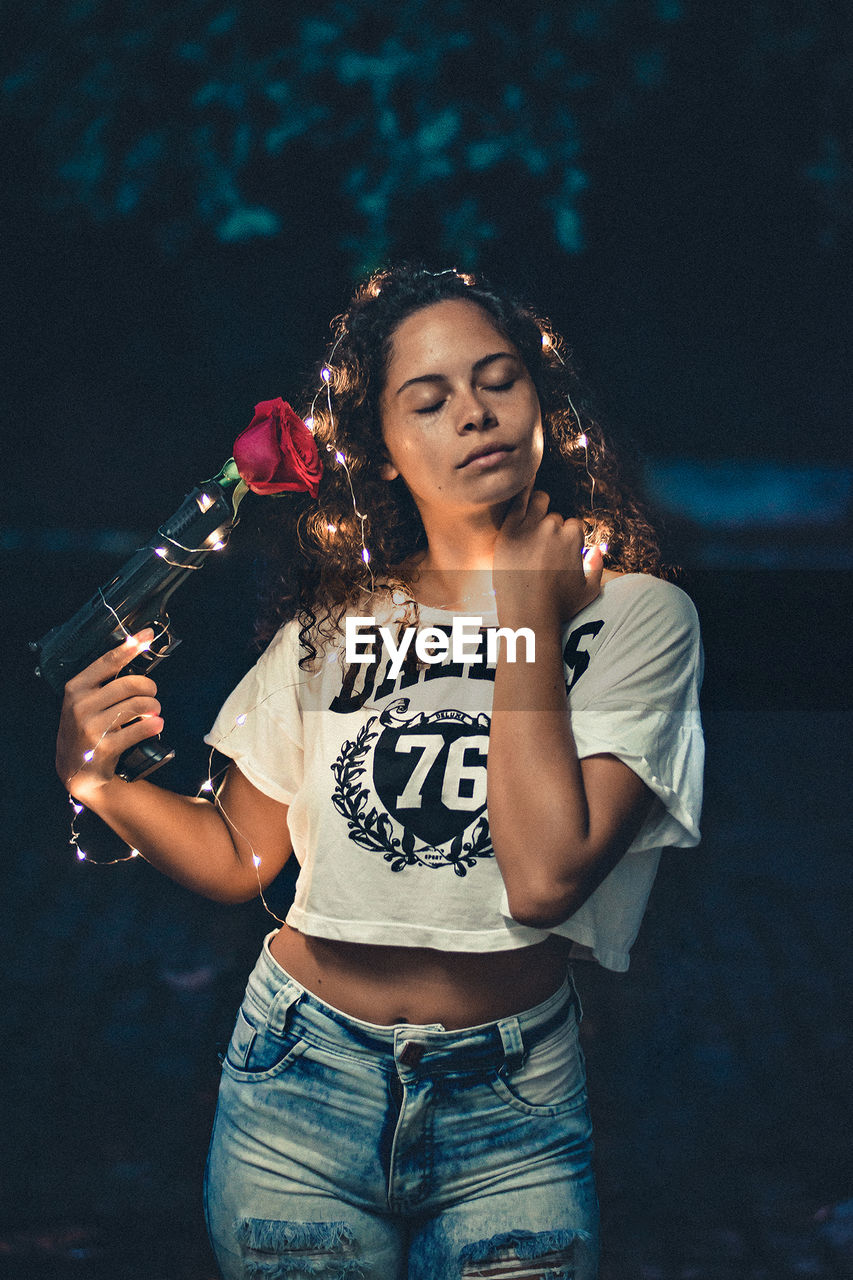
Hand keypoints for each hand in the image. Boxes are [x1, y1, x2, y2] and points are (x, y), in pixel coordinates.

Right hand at [56, 629, 162, 802]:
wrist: (76, 769)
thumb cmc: (86, 728)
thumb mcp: (85, 702)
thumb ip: (105, 682)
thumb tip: (136, 652)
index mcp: (76, 688)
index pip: (108, 662)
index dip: (130, 647)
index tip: (147, 635)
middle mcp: (80, 705)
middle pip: (130, 684)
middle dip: (149, 687)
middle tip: (152, 694)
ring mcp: (90, 727)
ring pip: (137, 705)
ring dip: (154, 707)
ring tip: (154, 712)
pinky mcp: (104, 747)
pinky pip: (139, 729)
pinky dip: (153, 726)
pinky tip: (156, 725)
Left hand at [493, 488, 602, 628]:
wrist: (527, 615)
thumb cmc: (559, 606)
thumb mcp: (589, 591)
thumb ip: (598, 567)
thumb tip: (596, 550)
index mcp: (573, 538)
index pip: (575, 526)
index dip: (569, 540)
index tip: (560, 554)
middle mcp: (553, 527)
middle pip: (556, 518)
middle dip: (552, 530)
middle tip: (542, 552)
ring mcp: (529, 526)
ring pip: (539, 503)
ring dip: (540, 509)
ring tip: (534, 524)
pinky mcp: (508, 530)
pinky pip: (517, 501)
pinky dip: (522, 488)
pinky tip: (522, 477)